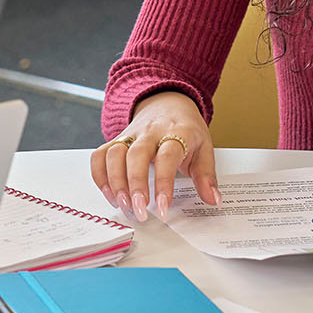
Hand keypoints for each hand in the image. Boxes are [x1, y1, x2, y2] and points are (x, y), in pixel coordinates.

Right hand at [90, 91, 220, 221]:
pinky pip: (100, 155)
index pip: (167, 156)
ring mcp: (130, 135)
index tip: (162, 207)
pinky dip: (100, 175)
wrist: (168, 102)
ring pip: (114, 154)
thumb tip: (212, 200)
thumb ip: (207, 175)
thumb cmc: (186, 129)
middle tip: (138, 210)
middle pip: (136, 154)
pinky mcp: (116, 140)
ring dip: (115, 182)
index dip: (164, 183)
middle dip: (135, 185)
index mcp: (176, 132)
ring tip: (124, 205)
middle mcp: (150, 132)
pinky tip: (110, 194)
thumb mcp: (204, 147)